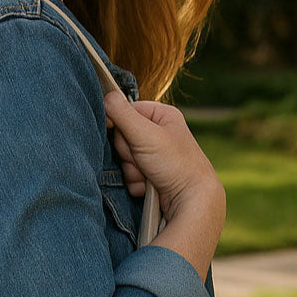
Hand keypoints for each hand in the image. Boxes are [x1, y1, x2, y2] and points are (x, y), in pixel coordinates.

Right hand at [104, 90, 224, 281]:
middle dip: (129, 153)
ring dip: (132, 170)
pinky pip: (129, 177)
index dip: (121, 125)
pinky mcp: (151, 176)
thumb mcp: (146, 133)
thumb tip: (106, 95)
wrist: (191, 202)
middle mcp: (159, 134)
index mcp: (162, 116)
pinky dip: (136, 183)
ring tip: (149, 175)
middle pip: (122, 138)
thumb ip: (122, 114)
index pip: (126, 111)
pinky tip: (150, 186)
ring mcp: (154, 157)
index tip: (126, 136)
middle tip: (143, 159)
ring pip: (124, 160)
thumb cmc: (175, 164)